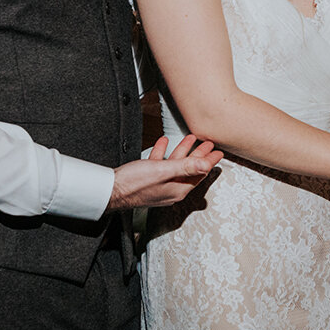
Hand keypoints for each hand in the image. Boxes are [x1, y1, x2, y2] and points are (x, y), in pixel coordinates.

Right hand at [109, 134, 223, 210]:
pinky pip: (160, 166)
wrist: (110, 190)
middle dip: (199, 155)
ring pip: (175, 166)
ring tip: (189, 139)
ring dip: (182, 151)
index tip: (218, 152)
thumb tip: (207, 165)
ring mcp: (160, 186)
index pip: (199, 173)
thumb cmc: (134, 183)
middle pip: (190, 170)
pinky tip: (163, 143)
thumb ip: (186, 167)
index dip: (209, 161)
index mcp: (178, 189)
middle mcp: (171, 190)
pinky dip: (164, 154)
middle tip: (208, 144)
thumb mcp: (163, 171)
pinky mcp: (149, 182)